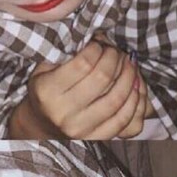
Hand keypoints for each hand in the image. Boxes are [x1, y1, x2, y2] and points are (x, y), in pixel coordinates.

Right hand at [9, 40, 145, 138]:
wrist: (41, 126)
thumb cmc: (46, 90)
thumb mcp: (45, 68)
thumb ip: (67, 53)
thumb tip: (100, 37)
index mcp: (47, 91)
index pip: (83, 63)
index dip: (98, 48)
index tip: (99, 44)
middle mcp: (63, 113)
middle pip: (102, 78)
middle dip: (115, 59)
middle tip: (117, 52)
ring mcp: (80, 130)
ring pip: (116, 99)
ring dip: (129, 77)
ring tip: (129, 65)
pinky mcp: (94, 140)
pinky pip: (123, 120)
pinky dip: (134, 101)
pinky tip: (134, 87)